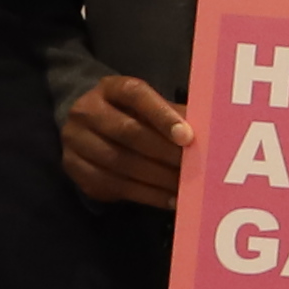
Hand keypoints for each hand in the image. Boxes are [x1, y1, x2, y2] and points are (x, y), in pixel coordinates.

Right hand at [61, 72, 193, 208]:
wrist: (89, 128)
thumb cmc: (132, 116)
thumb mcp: (150, 107)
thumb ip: (176, 115)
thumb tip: (213, 131)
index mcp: (110, 88)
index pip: (135, 95)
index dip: (162, 115)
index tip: (188, 136)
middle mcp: (86, 111)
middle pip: (128, 132)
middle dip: (165, 152)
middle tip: (194, 167)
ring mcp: (76, 140)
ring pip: (119, 162)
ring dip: (158, 178)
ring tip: (186, 187)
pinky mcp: (75, 169)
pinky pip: (113, 185)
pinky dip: (146, 195)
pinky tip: (169, 199)